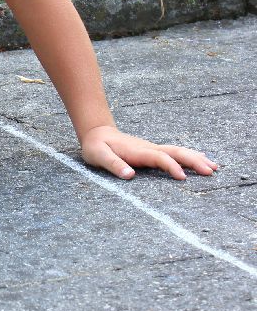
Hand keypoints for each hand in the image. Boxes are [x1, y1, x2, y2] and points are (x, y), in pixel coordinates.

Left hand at [80, 125, 217, 179]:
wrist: (97, 133)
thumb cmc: (96, 147)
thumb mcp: (98, 156)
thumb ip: (113, 164)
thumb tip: (130, 175)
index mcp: (137, 151)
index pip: (159, 158)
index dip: (171, 166)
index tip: (182, 178)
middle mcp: (148, 148)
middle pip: (175, 152)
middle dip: (194, 161)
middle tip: (211, 171)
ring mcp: (152, 149)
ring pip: (178, 151)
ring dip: (196, 158)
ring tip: (214, 167)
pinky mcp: (152, 151)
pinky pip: (174, 153)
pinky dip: (190, 156)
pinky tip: (201, 159)